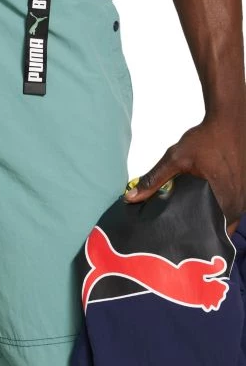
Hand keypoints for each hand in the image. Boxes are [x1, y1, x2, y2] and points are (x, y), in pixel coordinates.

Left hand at [124, 112, 245, 235]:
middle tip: (180, 240)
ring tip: (189, 228)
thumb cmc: (206, 138)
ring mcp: (244, 196)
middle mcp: (238, 203)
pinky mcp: (244, 188)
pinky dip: (218, 211)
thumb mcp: (176, 158)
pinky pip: (231, 208)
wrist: (231, 118)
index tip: (182, 246)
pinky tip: (202, 210)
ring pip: (226, 220)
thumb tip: (130, 198)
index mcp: (224, 200)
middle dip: (202, 235)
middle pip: (220, 230)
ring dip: (211, 224)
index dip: (198, 242)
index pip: (213, 234)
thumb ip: (153, 179)